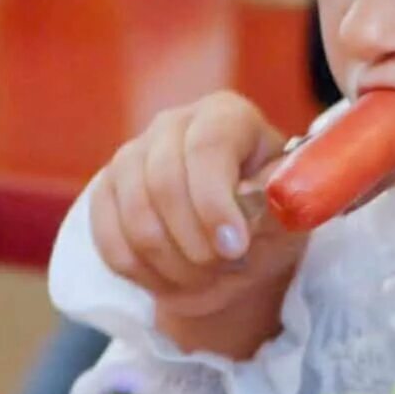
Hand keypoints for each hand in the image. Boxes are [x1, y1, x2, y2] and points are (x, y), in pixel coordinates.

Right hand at [89, 93, 305, 350]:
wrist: (234, 251)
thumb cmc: (268, 222)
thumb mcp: (288, 213)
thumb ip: (281, 202)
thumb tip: (266, 196)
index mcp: (227, 115)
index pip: (209, 147)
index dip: (215, 201)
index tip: (234, 247)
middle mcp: (174, 124)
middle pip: (164, 182)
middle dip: (194, 240)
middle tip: (222, 267)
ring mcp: (133, 154)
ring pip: (134, 214)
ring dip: (171, 261)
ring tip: (204, 275)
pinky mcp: (105, 190)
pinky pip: (108, 237)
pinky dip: (141, 270)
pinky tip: (172, 277)